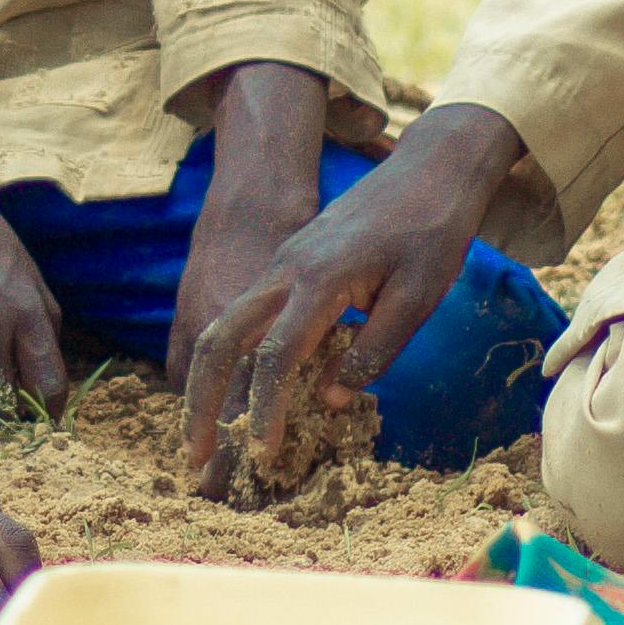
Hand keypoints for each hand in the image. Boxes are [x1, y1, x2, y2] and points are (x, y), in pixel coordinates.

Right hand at [177, 104, 514, 498]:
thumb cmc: (432, 232)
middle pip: (223, 339)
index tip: (261, 453)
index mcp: (318, 280)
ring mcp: (281, 263)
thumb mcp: (418, 298)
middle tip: (192, 456)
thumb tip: (327, 400)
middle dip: (202, 399)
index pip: (277, 356)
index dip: (265, 410)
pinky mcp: (288, 263)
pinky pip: (245, 313)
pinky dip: (229, 355)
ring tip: (200, 431)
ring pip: (224, 324)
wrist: (430, 168)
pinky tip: (235, 387)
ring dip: (207, 379)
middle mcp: (285, 270)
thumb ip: (372, 351)